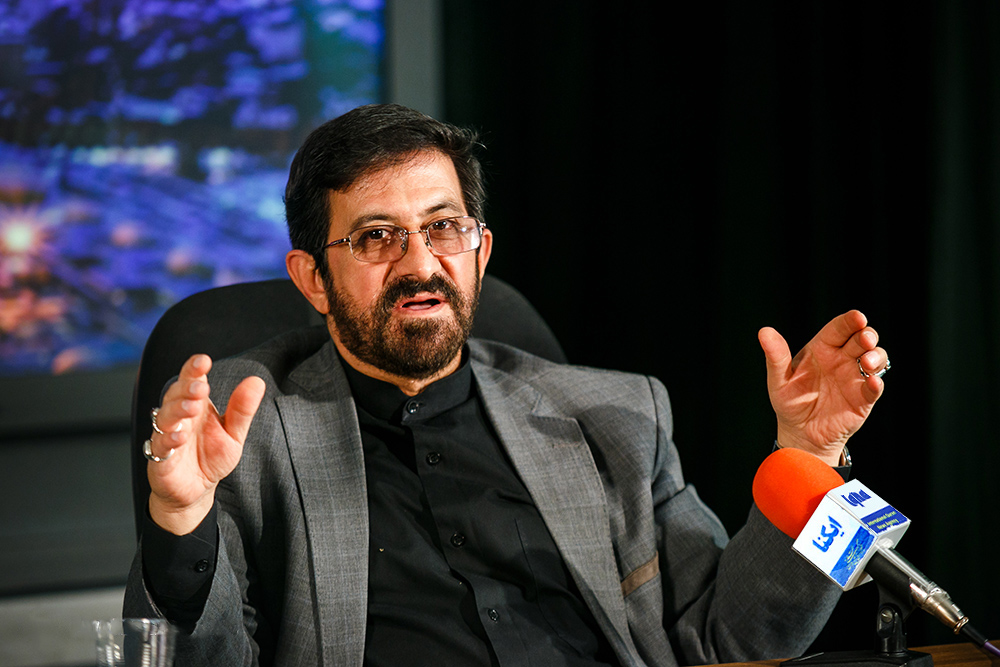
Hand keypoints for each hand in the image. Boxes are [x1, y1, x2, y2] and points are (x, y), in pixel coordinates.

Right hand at [145, 354, 265, 534]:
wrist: (197, 490)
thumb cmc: (211, 457)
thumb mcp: (234, 433)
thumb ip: (242, 409)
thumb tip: (256, 381)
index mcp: (196, 405)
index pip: (192, 380)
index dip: (194, 369)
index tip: (203, 361)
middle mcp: (179, 417)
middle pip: (175, 395)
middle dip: (186, 389)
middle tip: (200, 388)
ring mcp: (166, 436)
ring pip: (165, 418)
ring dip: (177, 411)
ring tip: (192, 408)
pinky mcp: (160, 459)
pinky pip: (160, 446)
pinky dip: (168, 440)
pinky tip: (179, 436)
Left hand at [758, 310, 887, 465]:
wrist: (800, 433)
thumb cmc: (790, 402)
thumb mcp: (779, 379)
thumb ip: (776, 356)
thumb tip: (764, 331)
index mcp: (822, 348)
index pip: (839, 328)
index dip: (850, 321)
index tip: (857, 317)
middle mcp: (842, 359)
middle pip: (862, 339)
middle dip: (867, 335)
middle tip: (865, 339)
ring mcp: (855, 377)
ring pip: (876, 359)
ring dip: (876, 357)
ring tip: (867, 362)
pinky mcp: (863, 398)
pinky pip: (874, 388)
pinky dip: (876, 383)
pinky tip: (871, 382)